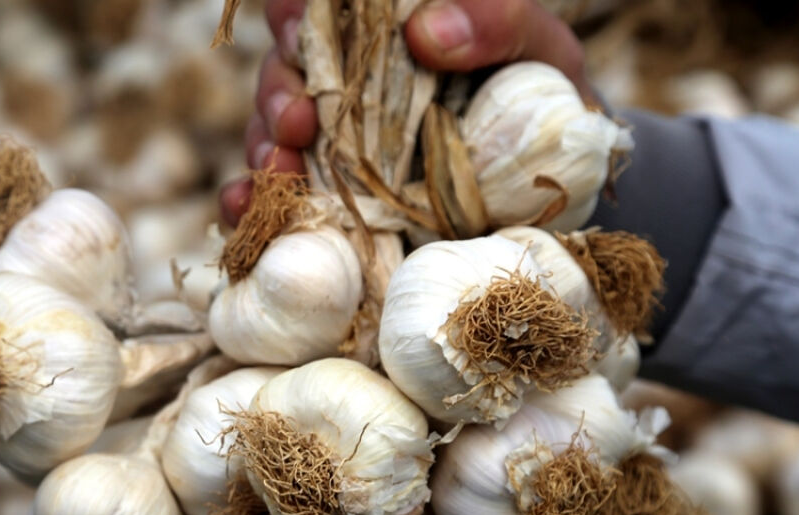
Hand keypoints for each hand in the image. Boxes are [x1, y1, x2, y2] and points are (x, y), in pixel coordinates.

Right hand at [220, 0, 590, 225]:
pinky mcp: (327, 200)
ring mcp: (331, 143)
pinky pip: (269, 195)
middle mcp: (346, 83)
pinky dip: (247, 201)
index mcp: (384, 35)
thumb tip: (425, 30)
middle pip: (281, 70)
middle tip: (296, 121)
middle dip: (278, 93)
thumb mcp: (538, 52)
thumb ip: (496, 22)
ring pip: (269, 131)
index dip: (294, 14)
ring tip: (282, 168)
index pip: (315, 8)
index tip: (301, 32)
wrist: (554, 189)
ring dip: (264, 146)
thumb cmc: (541, 103)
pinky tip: (245, 210)